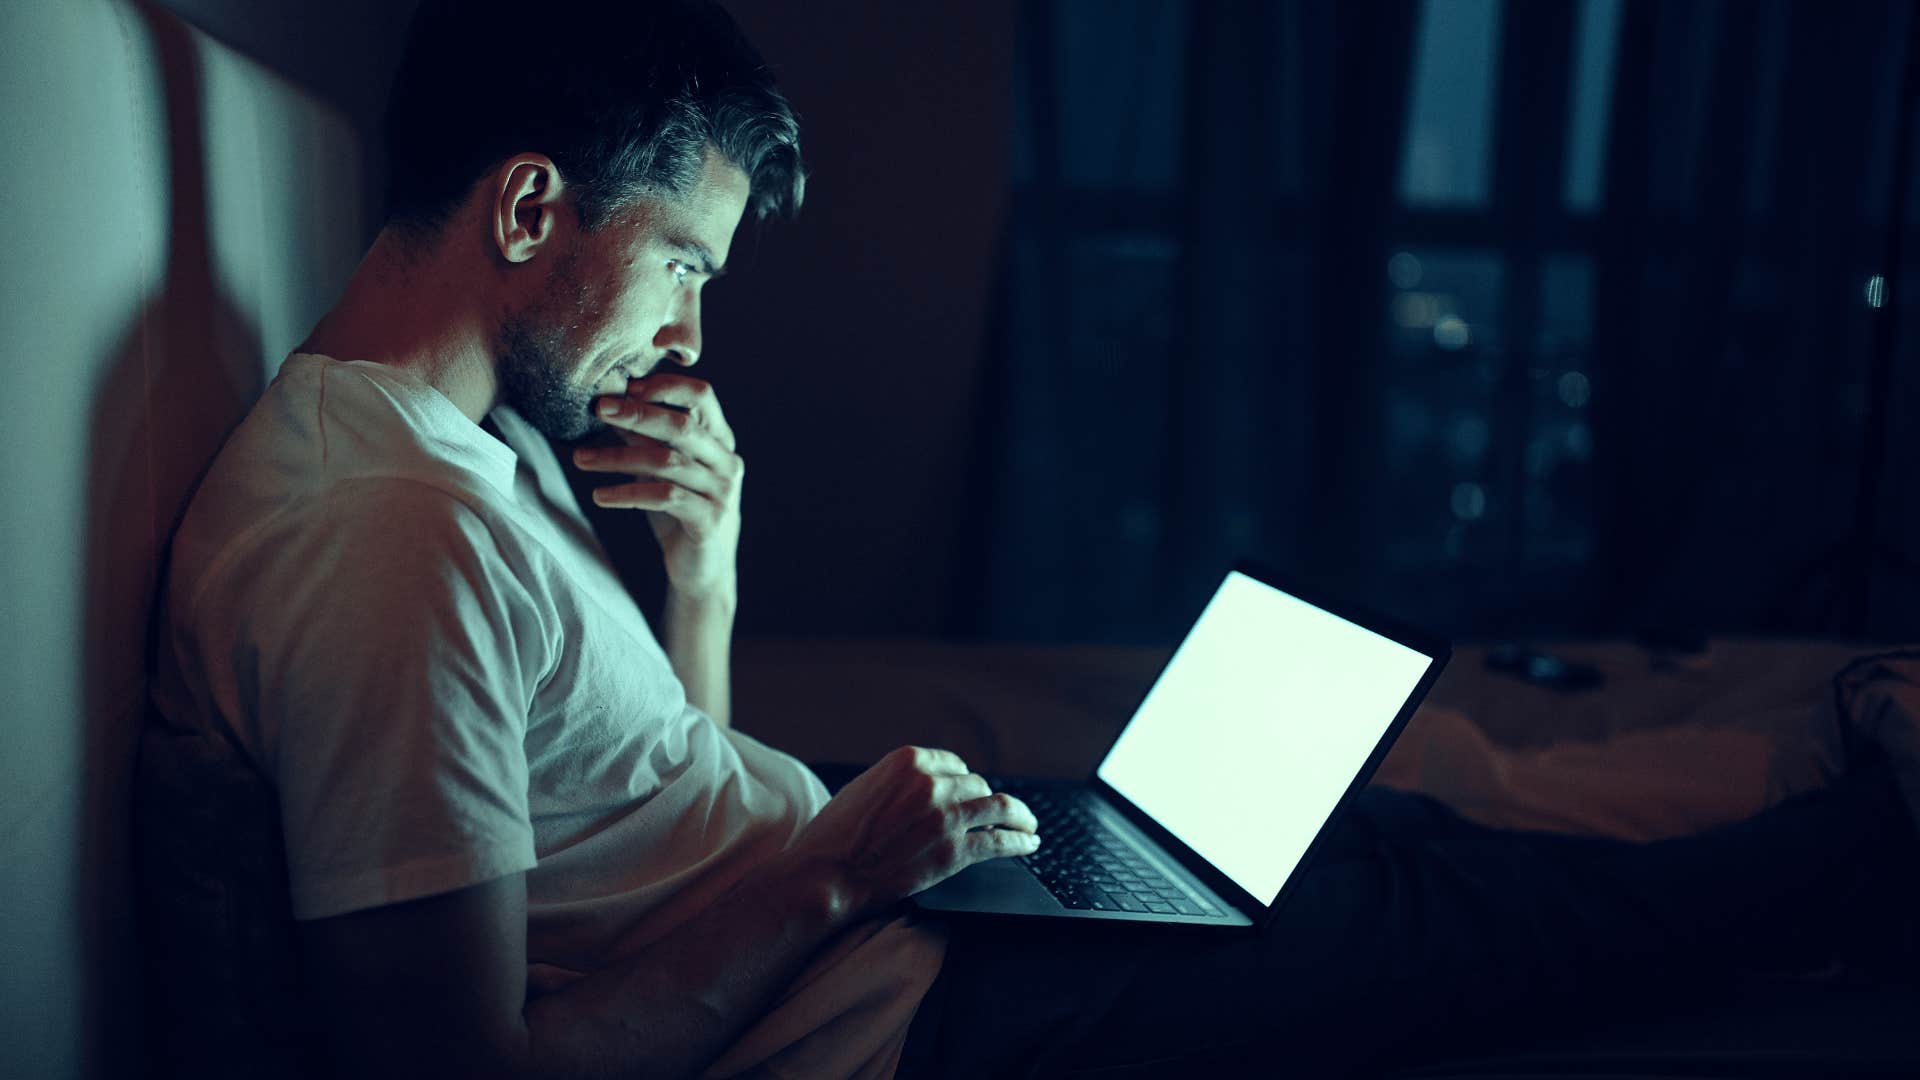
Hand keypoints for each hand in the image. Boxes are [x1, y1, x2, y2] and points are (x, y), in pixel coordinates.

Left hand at [574, 374, 741, 595]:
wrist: (701, 569)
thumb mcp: (660, 469)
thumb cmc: (678, 512)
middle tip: (598, 409)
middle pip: (682, 426)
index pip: (702, 395)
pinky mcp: (709, 520)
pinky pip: (665, 498)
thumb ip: (642, 438)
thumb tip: (607, 403)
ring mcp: (722, 491)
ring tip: (581, 459)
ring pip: (668, 462)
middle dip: (636, 413)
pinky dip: (628, 494)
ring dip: (618, 457)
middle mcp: (726, 461)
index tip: (624, 387)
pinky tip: (601, 496)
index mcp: (719, 439)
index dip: (664, 386)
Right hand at [787, 746, 1040, 918]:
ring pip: (999, 807)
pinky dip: (1020, 840)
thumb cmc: (834, 839)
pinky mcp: (956, 850)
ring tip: (1029, 824)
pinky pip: (1000, 841)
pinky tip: (1029, 843)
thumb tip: (921, 789)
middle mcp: (932, 783)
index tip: (973, 791)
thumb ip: (897, 784)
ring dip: (1020, 815)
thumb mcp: (863, 789)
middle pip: (977, 785)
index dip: (965, 781)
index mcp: (907, 761)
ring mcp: (947, 816)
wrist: (825, 876)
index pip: (954, 764)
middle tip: (997, 815)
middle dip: (985, 801)